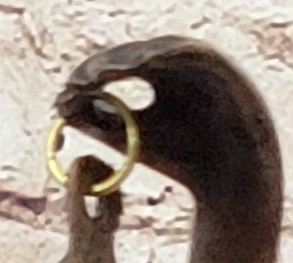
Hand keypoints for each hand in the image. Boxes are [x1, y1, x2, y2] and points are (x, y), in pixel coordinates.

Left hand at [55, 37, 279, 212]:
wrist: (230, 182)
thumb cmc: (183, 160)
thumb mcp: (134, 142)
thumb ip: (102, 124)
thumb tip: (61, 110)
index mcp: (158, 75)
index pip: (117, 66)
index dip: (90, 77)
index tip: (64, 96)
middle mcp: (177, 63)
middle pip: (135, 54)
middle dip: (104, 66)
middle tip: (77, 83)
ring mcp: (199, 63)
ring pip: (161, 50)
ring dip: (131, 58)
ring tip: (102, 73)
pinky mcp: (221, 67)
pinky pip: (194, 54)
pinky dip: (167, 55)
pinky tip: (141, 66)